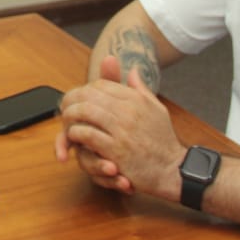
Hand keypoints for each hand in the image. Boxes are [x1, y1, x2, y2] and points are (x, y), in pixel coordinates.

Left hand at [58, 55, 185, 200]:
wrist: (172, 169)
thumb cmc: (163, 140)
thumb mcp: (156, 109)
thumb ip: (141, 89)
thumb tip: (133, 70)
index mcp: (136, 99)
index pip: (102, 84)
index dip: (86, 89)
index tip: (79, 98)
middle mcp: (128, 110)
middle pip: (89, 94)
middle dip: (73, 99)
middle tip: (66, 107)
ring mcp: (122, 130)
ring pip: (85, 112)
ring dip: (71, 115)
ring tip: (67, 120)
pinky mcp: (116, 150)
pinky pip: (87, 135)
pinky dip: (76, 134)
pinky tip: (74, 136)